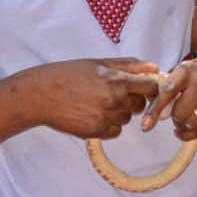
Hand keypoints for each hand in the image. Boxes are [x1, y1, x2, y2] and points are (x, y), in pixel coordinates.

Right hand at [26, 57, 159, 138]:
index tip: (142, 87)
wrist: (41, 95)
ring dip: (119, 112)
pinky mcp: (96, 132)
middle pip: (140, 105)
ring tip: (97, 102)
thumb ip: (130, 66)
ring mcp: (106, 118)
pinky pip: (115, 131)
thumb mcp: (99, 64)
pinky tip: (93, 113)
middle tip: (113, 92)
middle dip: (132, 100)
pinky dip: (108, 125)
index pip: (152, 88)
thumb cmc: (69, 74)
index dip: (149, 87)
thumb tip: (155, 67)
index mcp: (117, 80)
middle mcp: (115, 100)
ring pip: (127, 119)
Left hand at [140, 59, 196, 139]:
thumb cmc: (189, 76)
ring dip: (182, 126)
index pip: (168, 92)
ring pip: (191, 123)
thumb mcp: (175, 75)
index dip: (155, 110)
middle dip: (173, 117)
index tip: (146, 126)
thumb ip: (162, 90)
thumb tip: (148, 115)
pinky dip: (191, 134)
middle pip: (180, 112)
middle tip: (173, 115)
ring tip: (179, 122)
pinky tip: (185, 130)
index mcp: (185, 72)